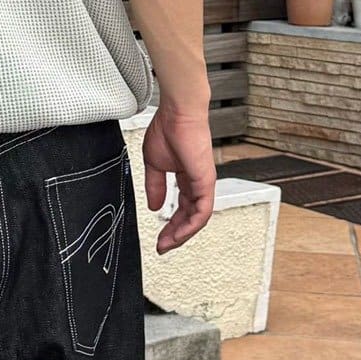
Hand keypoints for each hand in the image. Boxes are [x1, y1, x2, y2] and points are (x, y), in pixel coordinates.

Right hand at [141, 102, 215, 252]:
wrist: (177, 113)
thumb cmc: (168, 129)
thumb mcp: (154, 164)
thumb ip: (155, 187)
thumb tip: (154, 206)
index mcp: (186, 178)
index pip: (182, 208)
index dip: (170, 225)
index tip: (159, 237)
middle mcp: (197, 183)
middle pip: (190, 217)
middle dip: (176, 234)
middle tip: (163, 246)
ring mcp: (204, 183)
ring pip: (198, 218)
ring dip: (182, 234)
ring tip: (168, 244)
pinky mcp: (206, 182)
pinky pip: (202, 211)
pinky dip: (191, 225)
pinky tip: (178, 233)